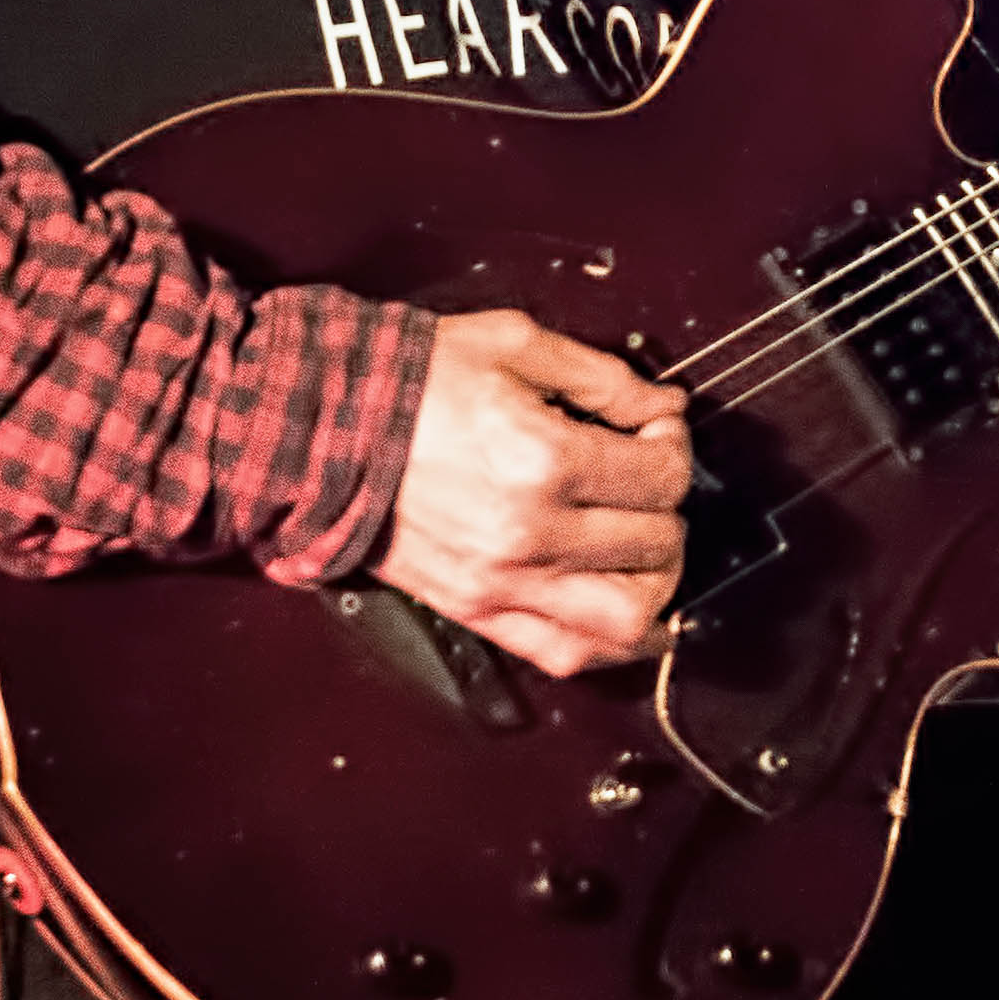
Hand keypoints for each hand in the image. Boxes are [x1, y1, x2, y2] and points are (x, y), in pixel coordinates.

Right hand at [368, 310, 688, 677]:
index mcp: (545, 459)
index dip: (674, 445)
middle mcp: (531, 532)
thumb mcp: (516, 344)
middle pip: (657, 545)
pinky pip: (565, 655)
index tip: (655, 428)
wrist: (324, 426)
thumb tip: (664, 405)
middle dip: (669, 507)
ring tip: (643, 549)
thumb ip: (604, 376)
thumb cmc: (415, 379)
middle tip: (647, 480)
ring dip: (654, 585)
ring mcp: (502, 582)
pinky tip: (616, 603)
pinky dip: (607, 640)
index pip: (663, 476)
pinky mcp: (477, 611)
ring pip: (627, 619)